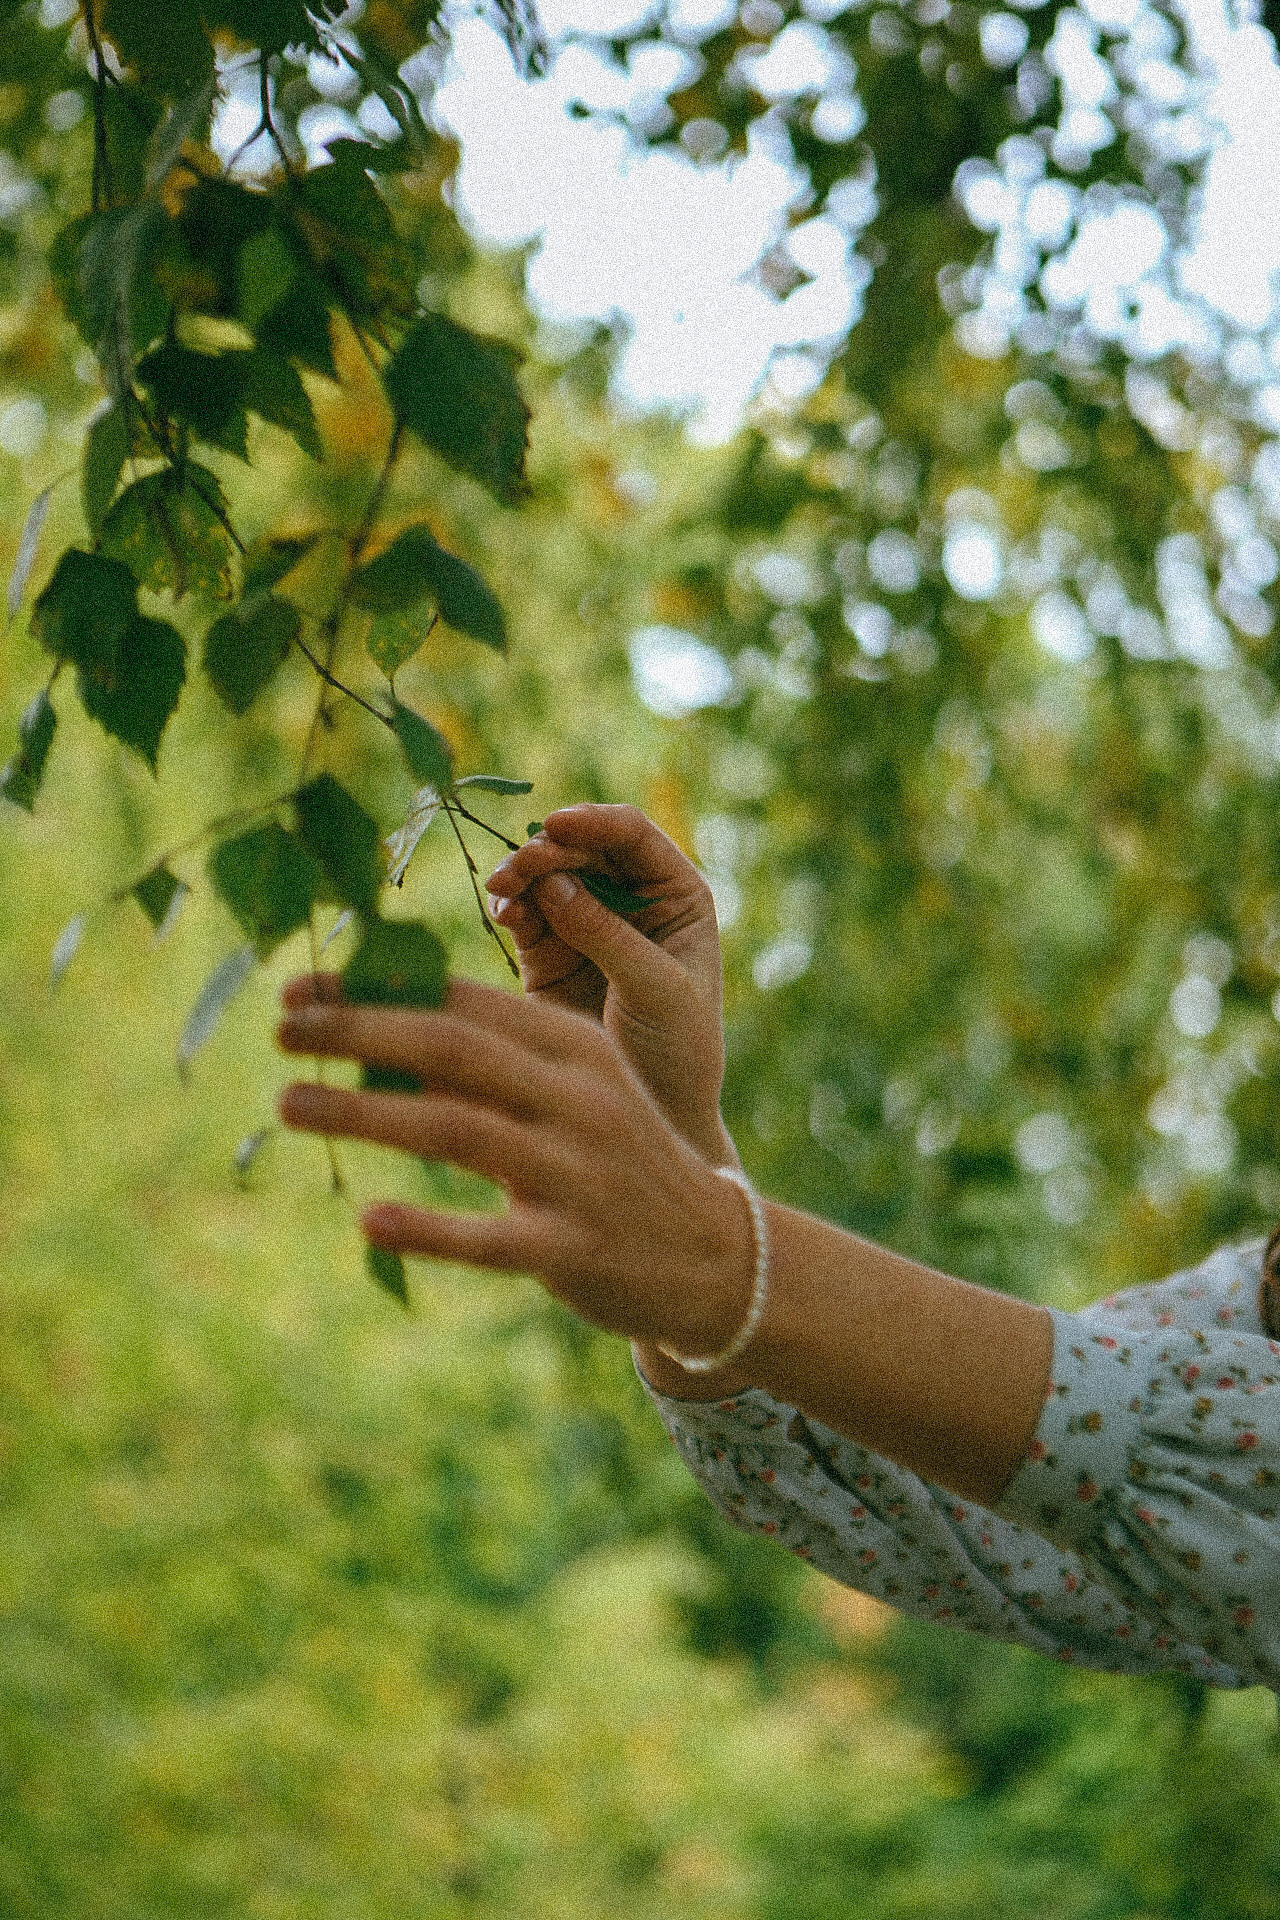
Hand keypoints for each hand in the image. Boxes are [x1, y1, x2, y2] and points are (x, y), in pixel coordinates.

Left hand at [275, 972, 751, 1353]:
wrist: (717, 1255)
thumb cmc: (619, 1160)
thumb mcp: (574, 1090)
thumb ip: (491, 1063)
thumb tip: (374, 1030)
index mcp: (575, 1045)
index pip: (462, 999)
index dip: (374, 989)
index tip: (297, 985)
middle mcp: (578, 1098)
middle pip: (452, 1049)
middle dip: (357, 1031)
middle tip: (279, 1030)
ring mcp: (576, 1173)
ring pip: (457, 1128)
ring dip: (363, 1114)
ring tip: (287, 1104)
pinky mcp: (572, 1248)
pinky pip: (490, 1237)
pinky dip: (428, 1228)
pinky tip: (368, 1220)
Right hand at [484, 804, 733, 1164]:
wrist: (653, 1115)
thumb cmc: (677, 1051)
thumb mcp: (657, 990)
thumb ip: (608, 936)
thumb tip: (553, 884)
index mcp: (676, 895)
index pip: (632, 836)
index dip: (594, 822)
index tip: (557, 825)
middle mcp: (630, 899)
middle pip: (581, 849)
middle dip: (548, 850)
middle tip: (519, 868)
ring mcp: (586, 924)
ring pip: (544, 876)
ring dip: (520, 874)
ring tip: (503, 889)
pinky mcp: (546, 954)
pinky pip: (523, 915)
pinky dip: (509, 908)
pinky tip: (504, 914)